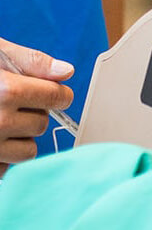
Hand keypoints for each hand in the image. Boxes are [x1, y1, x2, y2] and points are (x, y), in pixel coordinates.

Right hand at [0, 38, 74, 169]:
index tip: (50, 93)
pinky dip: (3, 158)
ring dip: (18, 138)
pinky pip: (9, 168)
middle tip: (6, 105)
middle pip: (42, 123)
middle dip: (31, 114)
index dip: (56, 94)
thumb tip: (67, 71)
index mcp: (5, 90)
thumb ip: (30, 61)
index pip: (59, 98)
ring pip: (29, 150)